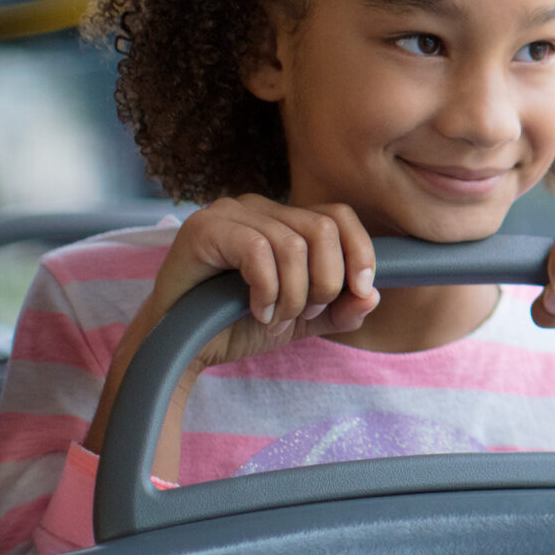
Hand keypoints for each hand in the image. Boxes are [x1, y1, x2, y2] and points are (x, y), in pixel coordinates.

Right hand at [82, 196, 380, 469]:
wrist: (183, 347)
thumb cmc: (235, 325)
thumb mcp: (301, 320)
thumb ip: (339, 309)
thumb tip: (371, 294)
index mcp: (284, 219)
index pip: (340, 216)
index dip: (360, 251)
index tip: (361, 290)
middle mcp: (259, 207)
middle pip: (323, 229)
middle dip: (325, 282)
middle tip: (302, 313)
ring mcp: (229, 212)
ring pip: (293, 244)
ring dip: (293, 293)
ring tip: (275, 317)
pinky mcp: (203, 228)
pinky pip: (257, 249)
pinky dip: (267, 288)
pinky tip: (256, 310)